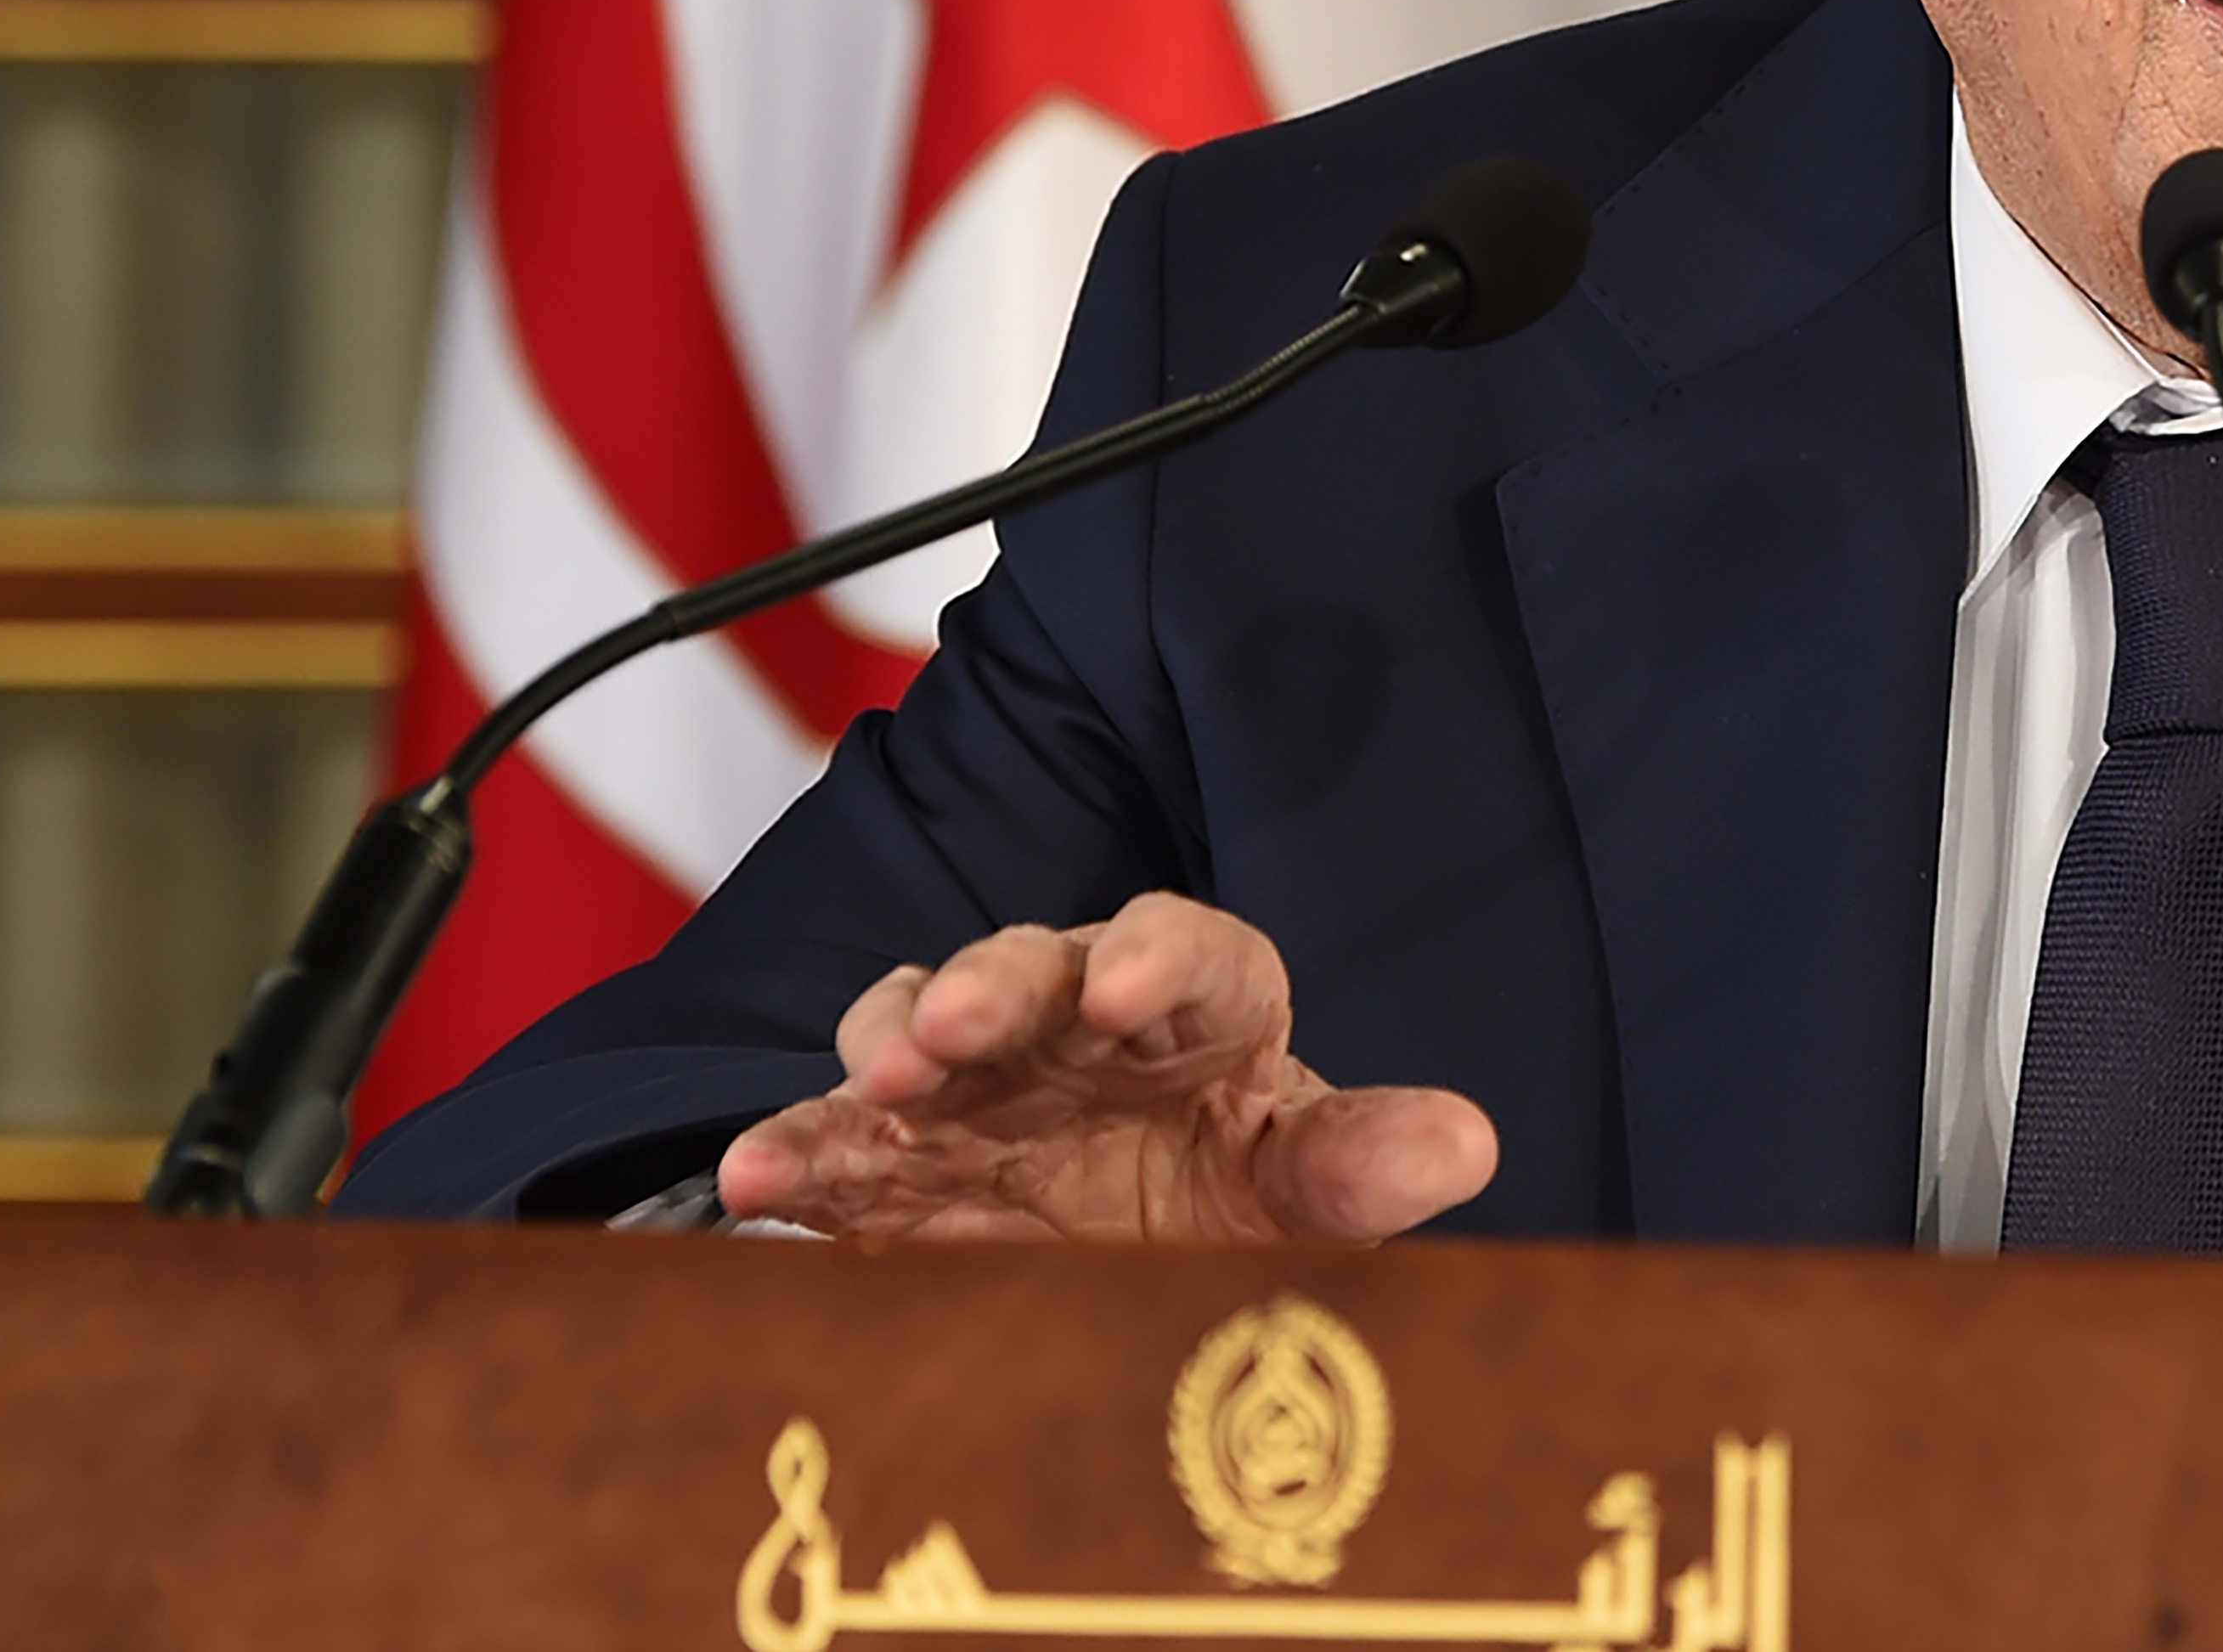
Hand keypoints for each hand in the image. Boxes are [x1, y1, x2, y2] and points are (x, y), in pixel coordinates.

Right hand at [715, 892, 1496, 1241]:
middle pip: (1031, 965)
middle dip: (991, 985)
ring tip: (870, 1082)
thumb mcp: (1300, 1189)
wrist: (1134, 1276)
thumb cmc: (1234, 1200)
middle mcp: (1074, 1019)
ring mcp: (974, 1078)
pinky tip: (757, 1181)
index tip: (1135, 987)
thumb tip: (1465, 1144)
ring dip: (886, 1043)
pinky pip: (836, 1132)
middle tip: (957, 1025)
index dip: (1158, 954)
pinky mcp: (894, 1150)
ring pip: (915, 1022)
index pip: (1187, 945)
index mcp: (1197, 1004)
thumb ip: (1363, 1166)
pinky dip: (796, 1148)